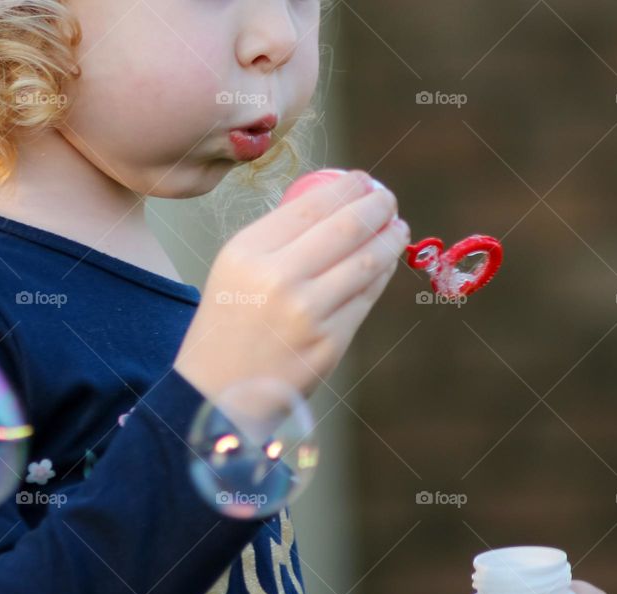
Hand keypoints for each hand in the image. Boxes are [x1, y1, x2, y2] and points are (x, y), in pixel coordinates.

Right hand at [174, 170, 408, 403]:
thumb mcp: (234, 271)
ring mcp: (307, 314)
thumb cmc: (229, 325)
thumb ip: (277, 240)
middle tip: (387, 198)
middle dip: (376, 205)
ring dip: (390, 238)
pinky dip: (380, 275)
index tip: (361, 179)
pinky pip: (365, 298)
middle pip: (345, 228)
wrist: (218, 392)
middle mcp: (278, 279)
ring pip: (365, 262)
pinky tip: (384, 263)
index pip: (309, 207)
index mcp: (248, 254)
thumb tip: (334, 205)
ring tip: (398, 227)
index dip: (344, 188)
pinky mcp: (330, 343)